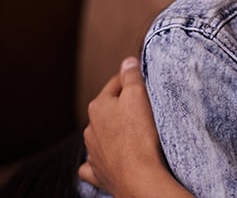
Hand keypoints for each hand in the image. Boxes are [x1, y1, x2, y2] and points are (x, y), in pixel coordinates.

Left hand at [78, 57, 164, 194]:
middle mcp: (90, 128)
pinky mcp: (99, 172)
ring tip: (134, 133)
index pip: (115, 84)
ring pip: (101, 135)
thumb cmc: (139, 135)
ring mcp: (93, 152)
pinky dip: (101, 159)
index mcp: (98, 106)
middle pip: (108, 110)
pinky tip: (110, 158)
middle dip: (123, 107)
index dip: (131, 79)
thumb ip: (131, 76)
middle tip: (145, 107)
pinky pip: (96, 163)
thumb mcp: (138, 95)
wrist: (138, 175)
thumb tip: (127, 61)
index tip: (144, 80)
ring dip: (113, 132)